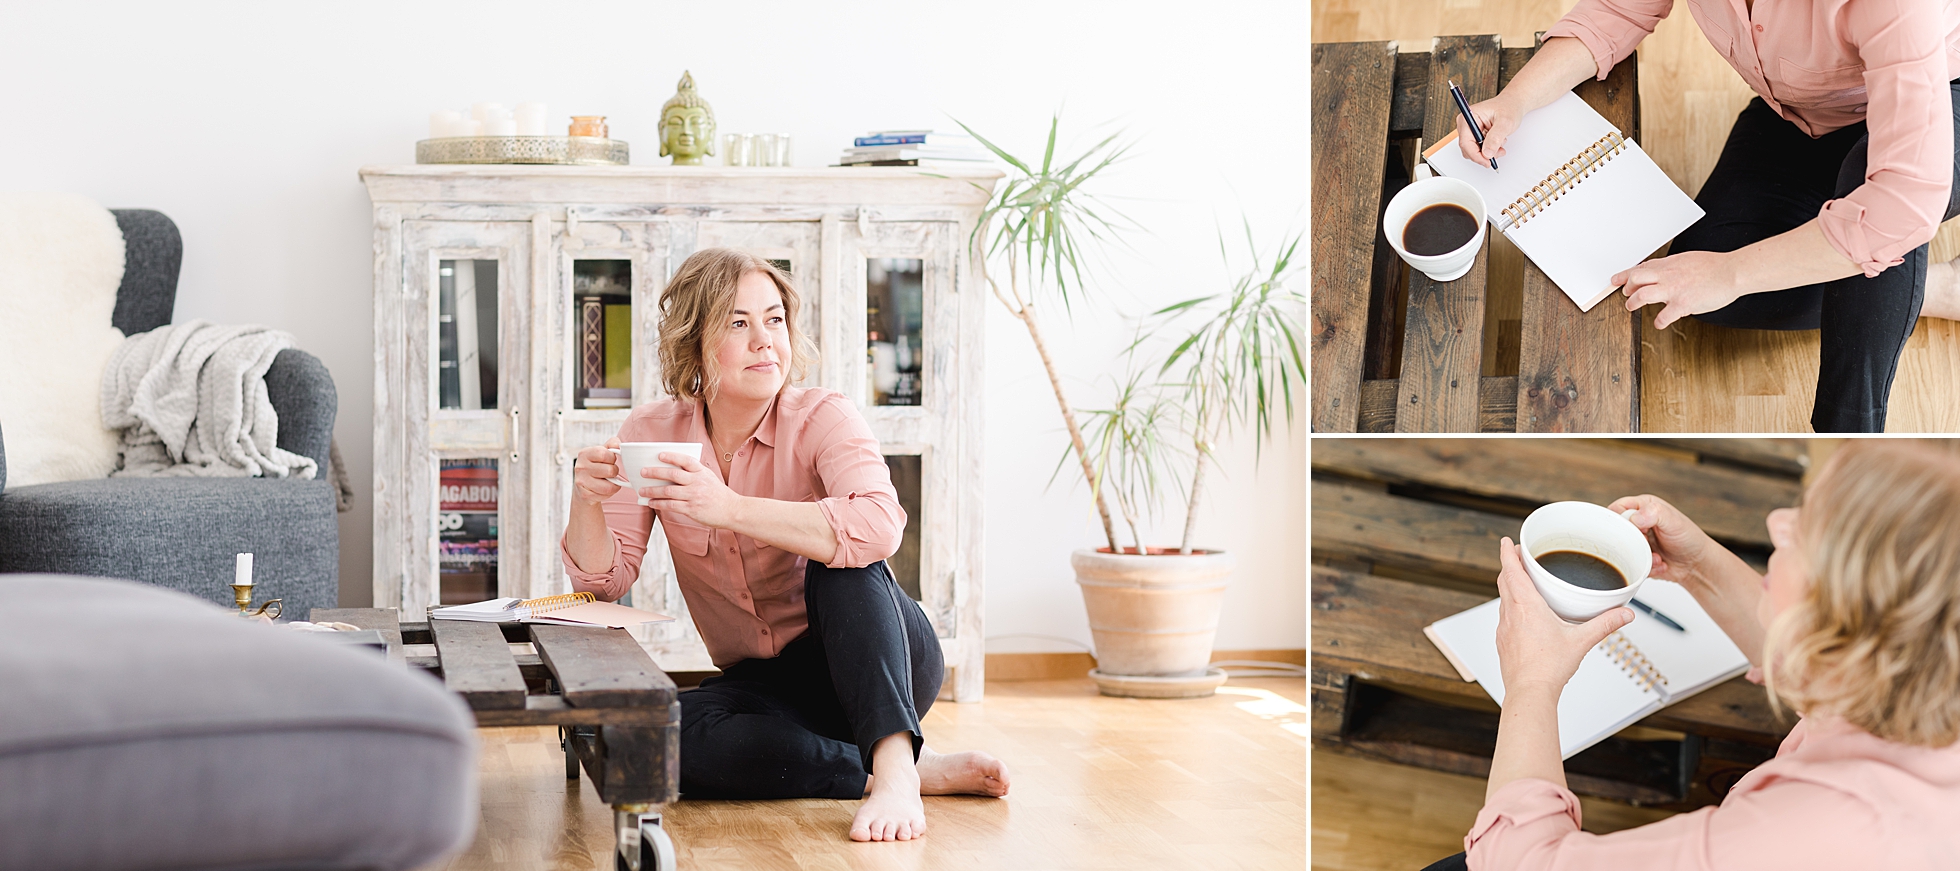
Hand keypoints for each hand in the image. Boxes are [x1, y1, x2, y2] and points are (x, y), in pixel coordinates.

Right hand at [572, 437, 623, 506]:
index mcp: (584, 454)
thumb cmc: (596, 467)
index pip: (604, 454)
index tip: (610, 460)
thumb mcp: (602, 453)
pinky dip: (609, 492)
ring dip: (613, 484)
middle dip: (614, 472)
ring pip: (609, 485)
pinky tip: (603, 489)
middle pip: (609, 470)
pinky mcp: (585, 494)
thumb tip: (619, 445)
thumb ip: (612, 445)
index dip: (612, 458)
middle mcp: (580, 467)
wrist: (583, 487)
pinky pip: (606, 494)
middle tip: (610, 472)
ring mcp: (581, 481)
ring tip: (608, 481)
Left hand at [644, 451, 744, 527]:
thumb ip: (694, 473)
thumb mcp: (709, 478)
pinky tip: (652, 503)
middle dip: (655, 472)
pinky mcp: (691, 509)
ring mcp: (694, 496)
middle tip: (643, 472)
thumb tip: (670, 472)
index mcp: (702, 472)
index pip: (685, 460)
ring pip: (668, 490)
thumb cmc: (718, 494)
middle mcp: (697, 482)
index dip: (672, 456)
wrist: (732, 510)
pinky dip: (659, 503)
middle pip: (672, 474)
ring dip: (652, 490)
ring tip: (642, 491)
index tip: (660, 455)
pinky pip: (671, 505)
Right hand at [1455, 95, 1521, 164]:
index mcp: (1468, 117)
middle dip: (1484, 154)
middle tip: (1499, 152)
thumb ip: (1495, 137)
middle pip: (1468, 148)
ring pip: (1473, 151)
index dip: (1476, 155)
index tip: (1487, 162)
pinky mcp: (1475, 135)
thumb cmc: (1509, 108)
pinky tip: (1498, 144)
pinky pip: (1478, 149)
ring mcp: (1470, 130)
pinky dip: (1489, 150)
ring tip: (1501, 145)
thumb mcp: (1505, 122)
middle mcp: (1466, 124)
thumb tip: (1487, 153)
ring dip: (1488, 152)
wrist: (1513, 104)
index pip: (1465, 142)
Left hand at [1495, 538, 1633, 691]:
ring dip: (1510, 587)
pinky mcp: (1503, 642)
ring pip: (1503, 599)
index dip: (1508, 553)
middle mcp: (1511, 614)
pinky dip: (1511, 607)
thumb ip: (1605, 624)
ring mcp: (1504, 628)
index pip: (1512, 570)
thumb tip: (1624, 614)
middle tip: (1518, 557)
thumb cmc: (1549, 668)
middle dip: (1510, 566)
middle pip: (1504, 581)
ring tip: (1523, 583)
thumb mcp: (1582, 641)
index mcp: (1526, 607)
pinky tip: (1524, 616)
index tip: (1506, 541)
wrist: (1529, 693)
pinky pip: (1505, 617)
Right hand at [1605, 494, 1716, 588]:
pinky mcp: (1636, 557)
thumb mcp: (1674, 521)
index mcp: (1642, 506)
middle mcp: (1637, 522)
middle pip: (1616, 530)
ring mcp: (1636, 540)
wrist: (1697, 565)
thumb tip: (1634, 518)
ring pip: (1621, 550)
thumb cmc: (1690, 539)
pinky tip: (1659, 563)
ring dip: (1639, 556)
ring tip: (1657, 556)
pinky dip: (1645, 566)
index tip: (1634, 530)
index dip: (1620, 520)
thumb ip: (1654, 513)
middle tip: (1646, 544)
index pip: (1617, 509)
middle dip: (1630, 542)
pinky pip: (1630, 564)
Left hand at [1613, 250, 1744, 329]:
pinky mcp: (1683, 304)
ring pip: (1642, 295)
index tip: (1615, 280)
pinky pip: (1663, 316)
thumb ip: (1672, 267)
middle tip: (1627, 295)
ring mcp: (1674, 289)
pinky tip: (1659, 323)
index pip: (1641, 268)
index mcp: (1669, 264)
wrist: (1732, 272)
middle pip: (1636, 279)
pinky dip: (1658, 321)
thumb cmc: (1714, 267)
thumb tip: (1661, 273)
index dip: (1625, 275)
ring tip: (1632, 307)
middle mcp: (1668, 275)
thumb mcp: (1688, 259)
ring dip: (1633, 303)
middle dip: (1627, 288)